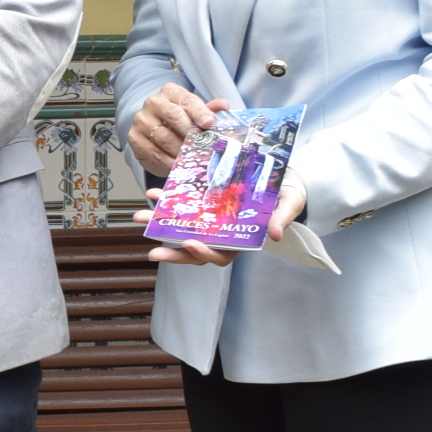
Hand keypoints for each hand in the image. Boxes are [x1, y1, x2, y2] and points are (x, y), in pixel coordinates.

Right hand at [126, 81, 232, 180]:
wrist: (155, 134)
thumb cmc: (180, 123)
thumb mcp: (196, 114)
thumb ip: (209, 110)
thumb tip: (223, 105)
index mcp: (171, 92)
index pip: (187, 100)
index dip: (200, 112)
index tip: (209, 124)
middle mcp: (153, 102)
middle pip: (173, 115)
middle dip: (190, 132)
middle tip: (203, 145)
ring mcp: (141, 120)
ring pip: (163, 136)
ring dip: (180, 150)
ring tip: (193, 158)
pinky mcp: (134, 138)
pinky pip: (153, 151)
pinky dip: (167, 161)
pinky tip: (177, 165)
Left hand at [144, 170, 306, 267]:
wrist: (283, 175)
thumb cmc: (288, 194)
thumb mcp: (290, 203)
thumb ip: (282, 218)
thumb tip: (275, 234)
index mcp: (241, 240)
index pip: (220, 256)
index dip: (204, 254)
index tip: (189, 245)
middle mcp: (222, 234)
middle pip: (194, 250)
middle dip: (172, 253)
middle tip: (152, 251)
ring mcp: (210, 220)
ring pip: (182, 229)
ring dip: (160, 224)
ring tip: (140, 218)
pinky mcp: (204, 204)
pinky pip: (182, 206)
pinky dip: (167, 200)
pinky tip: (153, 192)